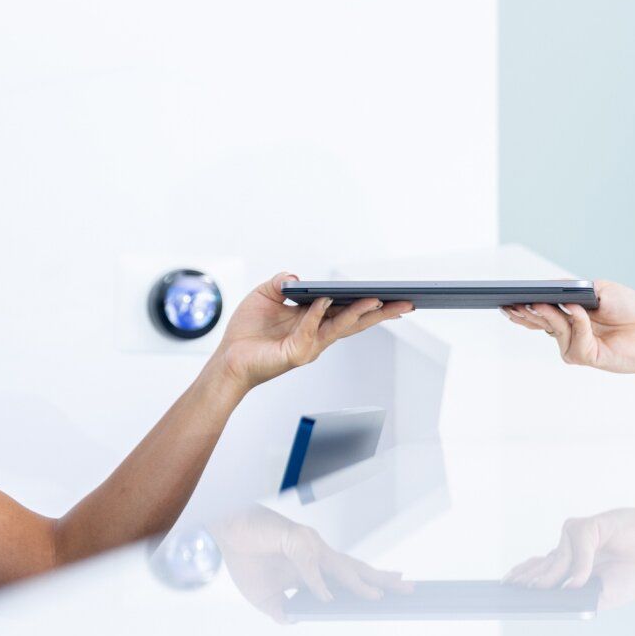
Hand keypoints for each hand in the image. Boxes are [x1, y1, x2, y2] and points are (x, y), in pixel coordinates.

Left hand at [211, 273, 414, 392]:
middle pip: (356, 321)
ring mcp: (309, 346)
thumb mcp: (266, 294)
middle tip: (406, 303)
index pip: (349, 311)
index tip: (392, 295)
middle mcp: (317, 335)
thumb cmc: (247, 331)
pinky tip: (325, 300)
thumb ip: (283, 282)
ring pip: (340, 327)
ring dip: (359, 312)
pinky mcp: (296, 354)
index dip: (371, 304)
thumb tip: (299, 278)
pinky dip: (318, 314)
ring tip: (377, 299)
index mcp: (315, 321)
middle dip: (382, 312)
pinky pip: (311, 329)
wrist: (228, 358)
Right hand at [213, 507, 413, 622]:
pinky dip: (318, 583)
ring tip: (378, 597)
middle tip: (408, 587)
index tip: (387, 596)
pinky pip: (311, 566)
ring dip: (360, 583)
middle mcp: (317, 556)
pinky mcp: (297, 540)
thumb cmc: (246, 558)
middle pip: (355, 570)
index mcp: (313, 569)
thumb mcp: (263, 597)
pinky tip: (326, 598)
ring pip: (341, 567)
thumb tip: (293, 620)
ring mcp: (309, 547)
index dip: (367, 587)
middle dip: (381, 581)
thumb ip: (281, 609)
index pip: (347, 579)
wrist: (227, 533)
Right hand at [499, 279, 634, 375]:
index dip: (523, 307)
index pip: (540, 312)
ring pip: (553, 329)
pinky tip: (579, 312)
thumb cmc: (630, 308)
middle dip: (524, 313)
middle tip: (510, 305)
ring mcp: (576, 345)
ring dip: (549, 314)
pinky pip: (574, 337)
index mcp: (570, 314)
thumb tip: (550, 291)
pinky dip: (578, 322)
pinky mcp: (586, 357)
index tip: (506, 300)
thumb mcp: (599, 289)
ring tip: (538, 303)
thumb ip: (572, 289)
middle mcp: (569, 331)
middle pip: (539, 323)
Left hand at [501, 506, 634, 609]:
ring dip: (549, 577)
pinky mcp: (586, 527)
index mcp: (574, 571)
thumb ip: (581, 596)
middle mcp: (572, 554)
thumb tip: (559, 595)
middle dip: (524, 578)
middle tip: (505, 588)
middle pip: (541, 567)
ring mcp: (577, 540)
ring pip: (555, 561)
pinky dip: (580, 566)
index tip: (508, 592)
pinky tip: (580, 580)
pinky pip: (577, 549)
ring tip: (534, 590)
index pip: (543, 575)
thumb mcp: (606, 595)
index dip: (526, 581)